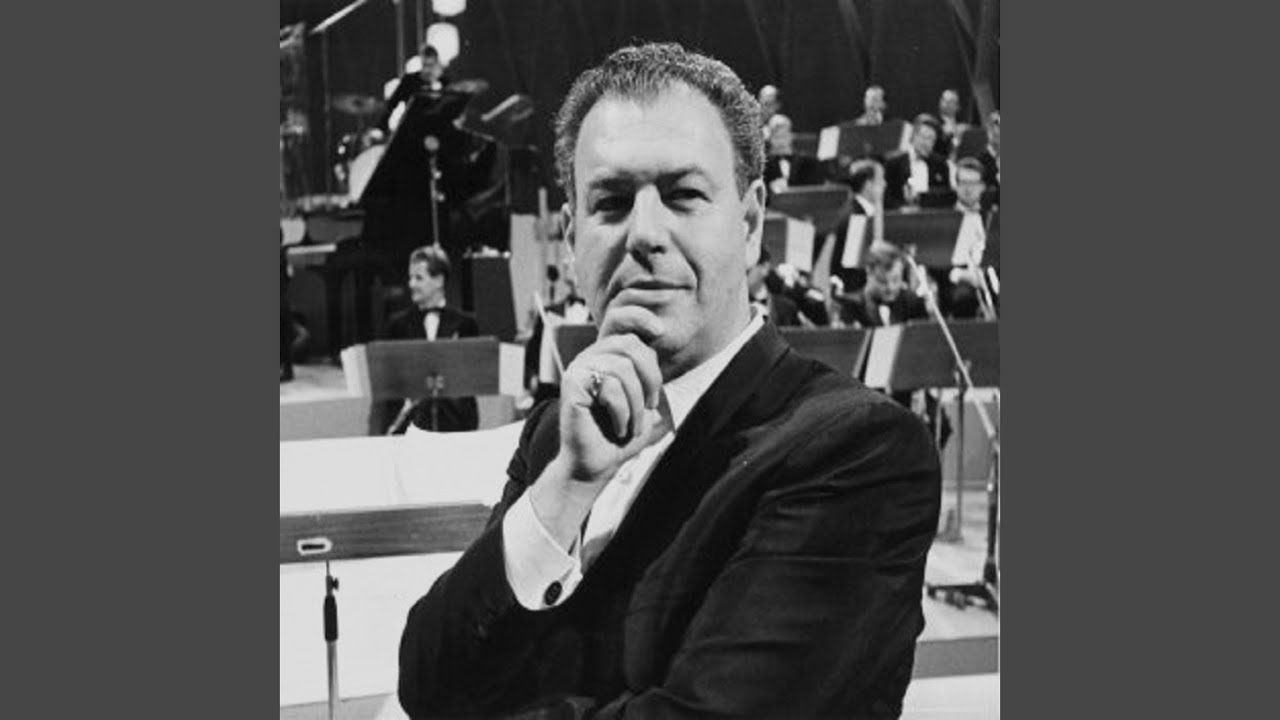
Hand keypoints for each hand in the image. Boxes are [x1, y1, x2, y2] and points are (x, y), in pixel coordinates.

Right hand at [528, 306, 669, 548]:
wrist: (595, 465)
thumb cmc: (620, 436)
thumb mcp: (646, 404)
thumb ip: (652, 378)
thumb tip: (663, 347)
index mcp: (608, 356)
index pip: (619, 319)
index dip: (640, 316)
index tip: (660, 331)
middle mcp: (591, 356)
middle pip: (631, 344)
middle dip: (651, 378)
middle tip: (650, 406)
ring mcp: (579, 367)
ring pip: (623, 368)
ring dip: (636, 404)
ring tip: (632, 425)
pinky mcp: (572, 382)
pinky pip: (610, 386)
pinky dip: (623, 412)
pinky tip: (618, 428)